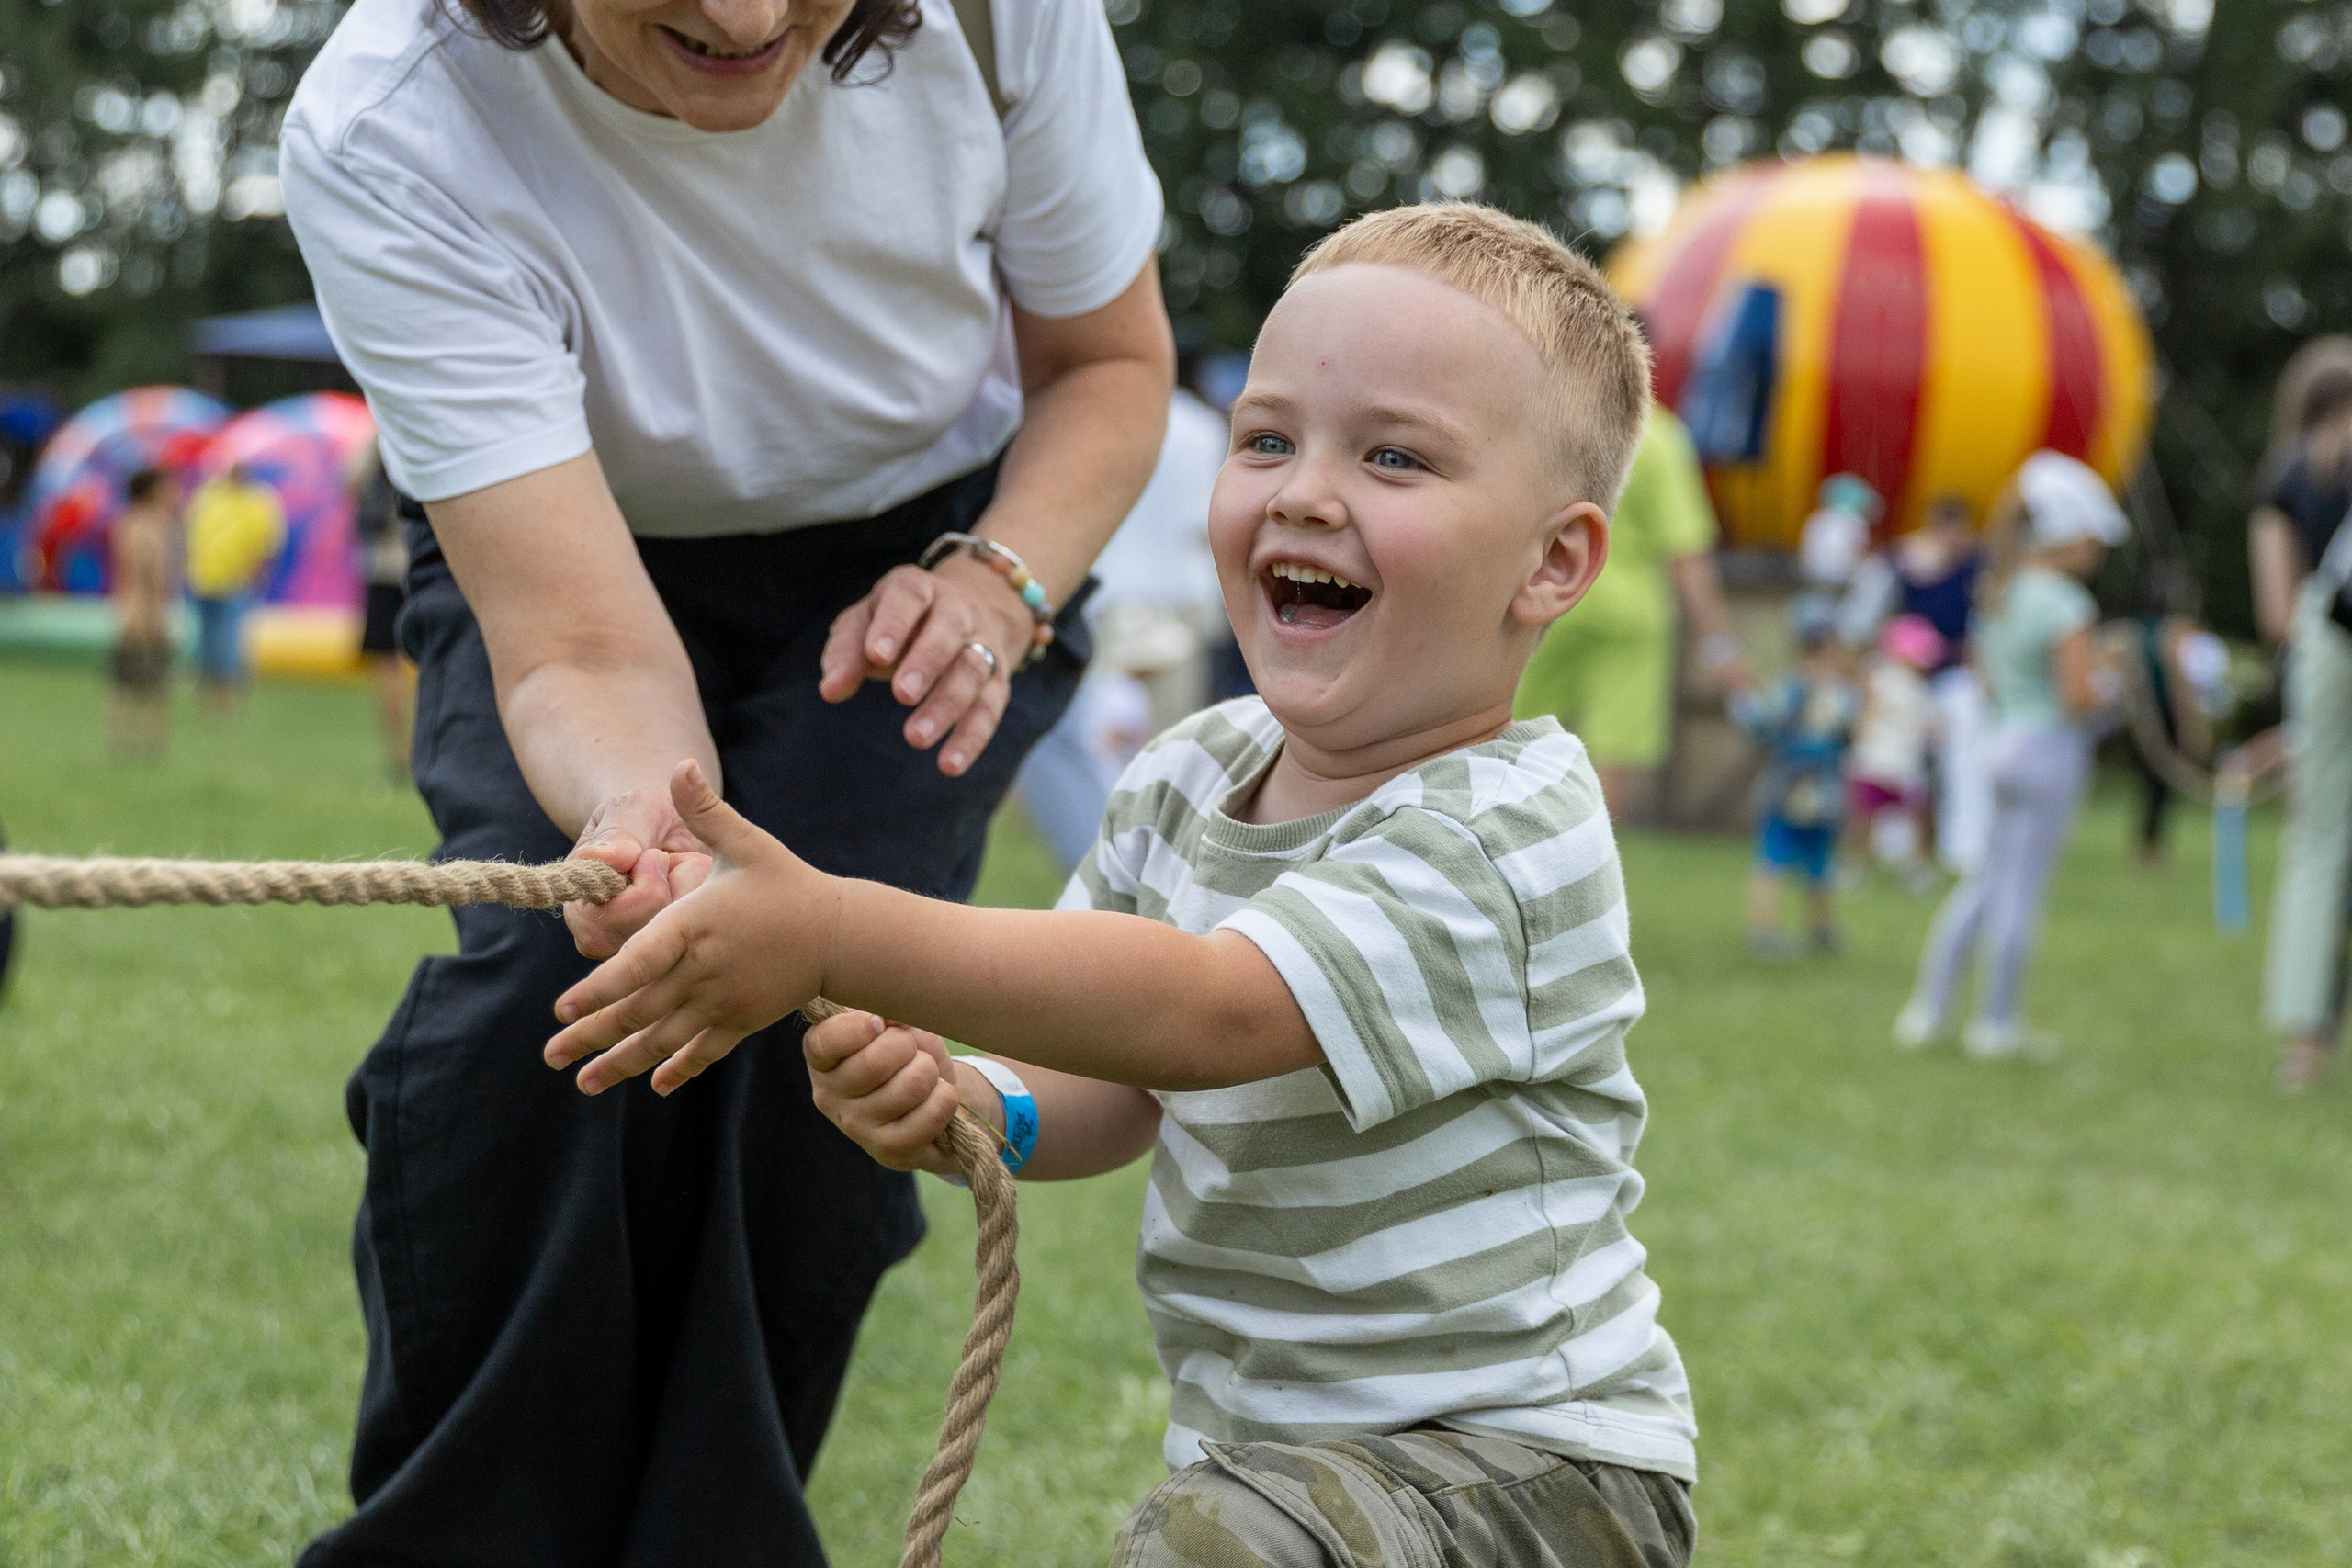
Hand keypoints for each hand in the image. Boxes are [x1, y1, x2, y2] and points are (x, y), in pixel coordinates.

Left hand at [545, 760, 829, 1095]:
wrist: (839, 933)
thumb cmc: (786, 883)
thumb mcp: (746, 843)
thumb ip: (707, 810)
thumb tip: (680, 765)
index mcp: (696, 926)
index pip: (640, 963)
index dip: (600, 989)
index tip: (563, 1008)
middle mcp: (705, 971)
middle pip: (640, 1010)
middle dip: (590, 1035)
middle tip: (550, 1056)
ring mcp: (724, 1001)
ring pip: (664, 1038)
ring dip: (621, 1063)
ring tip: (585, 1083)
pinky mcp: (743, 1021)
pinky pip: (704, 1050)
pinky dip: (679, 1068)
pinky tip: (654, 1084)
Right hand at [804, 1010, 986, 1175]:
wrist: (937, 1097)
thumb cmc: (911, 1054)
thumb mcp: (900, 1023)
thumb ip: (889, 1013)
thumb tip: (888, 1019)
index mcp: (823, 1058)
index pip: (823, 1042)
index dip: (857, 1028)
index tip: (880, 1024)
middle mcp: (828, 1094)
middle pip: (875, 1063)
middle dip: (909, 1048)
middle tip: (914, 1053)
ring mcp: (855, 1126)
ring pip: (909, 1087)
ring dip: (930, 1074)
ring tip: (928, 1077)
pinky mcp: (887, 1150)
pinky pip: (927, 1117)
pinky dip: (945, 1100)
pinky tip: (940, 1097)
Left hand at [819, 555, 1032, 776]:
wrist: (964, 614)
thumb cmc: (897, 623)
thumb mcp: (864, 624)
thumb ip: (845, 653)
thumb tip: (830, 690)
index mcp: (918, 589)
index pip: (909, 597)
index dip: (894, 625)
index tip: (876, 656)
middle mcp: (956, 611)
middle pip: (948, 632)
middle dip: (927, 663)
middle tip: (901, 695)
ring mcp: (982, 645)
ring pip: (973, 670)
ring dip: (946, 705)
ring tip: (915, 737)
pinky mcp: (997, 681)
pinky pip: (989, 709)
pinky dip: (971, 738)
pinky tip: (948, 765)